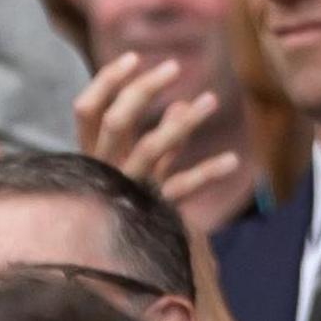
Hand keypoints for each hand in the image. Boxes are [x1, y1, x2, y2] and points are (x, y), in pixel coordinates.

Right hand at [73, 52, 243, 211]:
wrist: (125, 262)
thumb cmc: (133, 204)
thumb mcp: (144, 166)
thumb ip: (160, 137)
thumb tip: (179, 104)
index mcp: (93, 154)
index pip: (87, 109)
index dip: (107, 81)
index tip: (134, 57)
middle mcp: (104, 168)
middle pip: (115, 121)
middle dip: (142, 89)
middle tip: (173, 67)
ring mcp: (128, 188)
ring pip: (149, 148)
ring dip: (183, 122)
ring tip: (212, 100)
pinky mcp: (152, 209)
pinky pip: (180, 188)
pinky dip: (206, 173)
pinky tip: (233, 160)